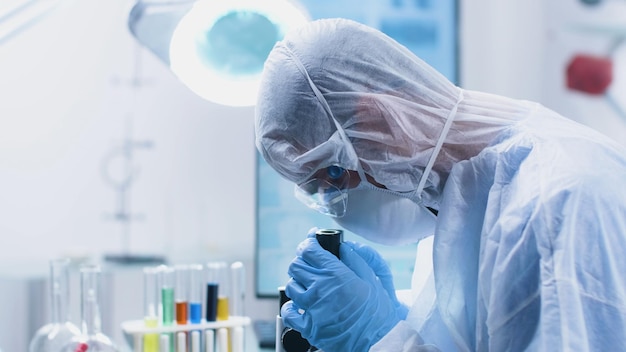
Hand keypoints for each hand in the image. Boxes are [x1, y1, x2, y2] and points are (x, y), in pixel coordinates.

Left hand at [282, 236, 403, 350]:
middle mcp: (320, 289)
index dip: (307, 243)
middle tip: (310, 264)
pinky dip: (291, 307)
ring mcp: (313, 309)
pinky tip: (300, 305)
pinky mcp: (309, 327)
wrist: (378, 341)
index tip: (309, 243)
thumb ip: (355, 260)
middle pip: (296, 266)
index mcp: (336, 274)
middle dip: (302, 262)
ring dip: (298, 283)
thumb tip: (342, 247)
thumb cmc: (378, 312)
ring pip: (291, 286)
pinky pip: (289, 312)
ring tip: (308, 286)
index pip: (309, 250)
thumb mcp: (372, 280)